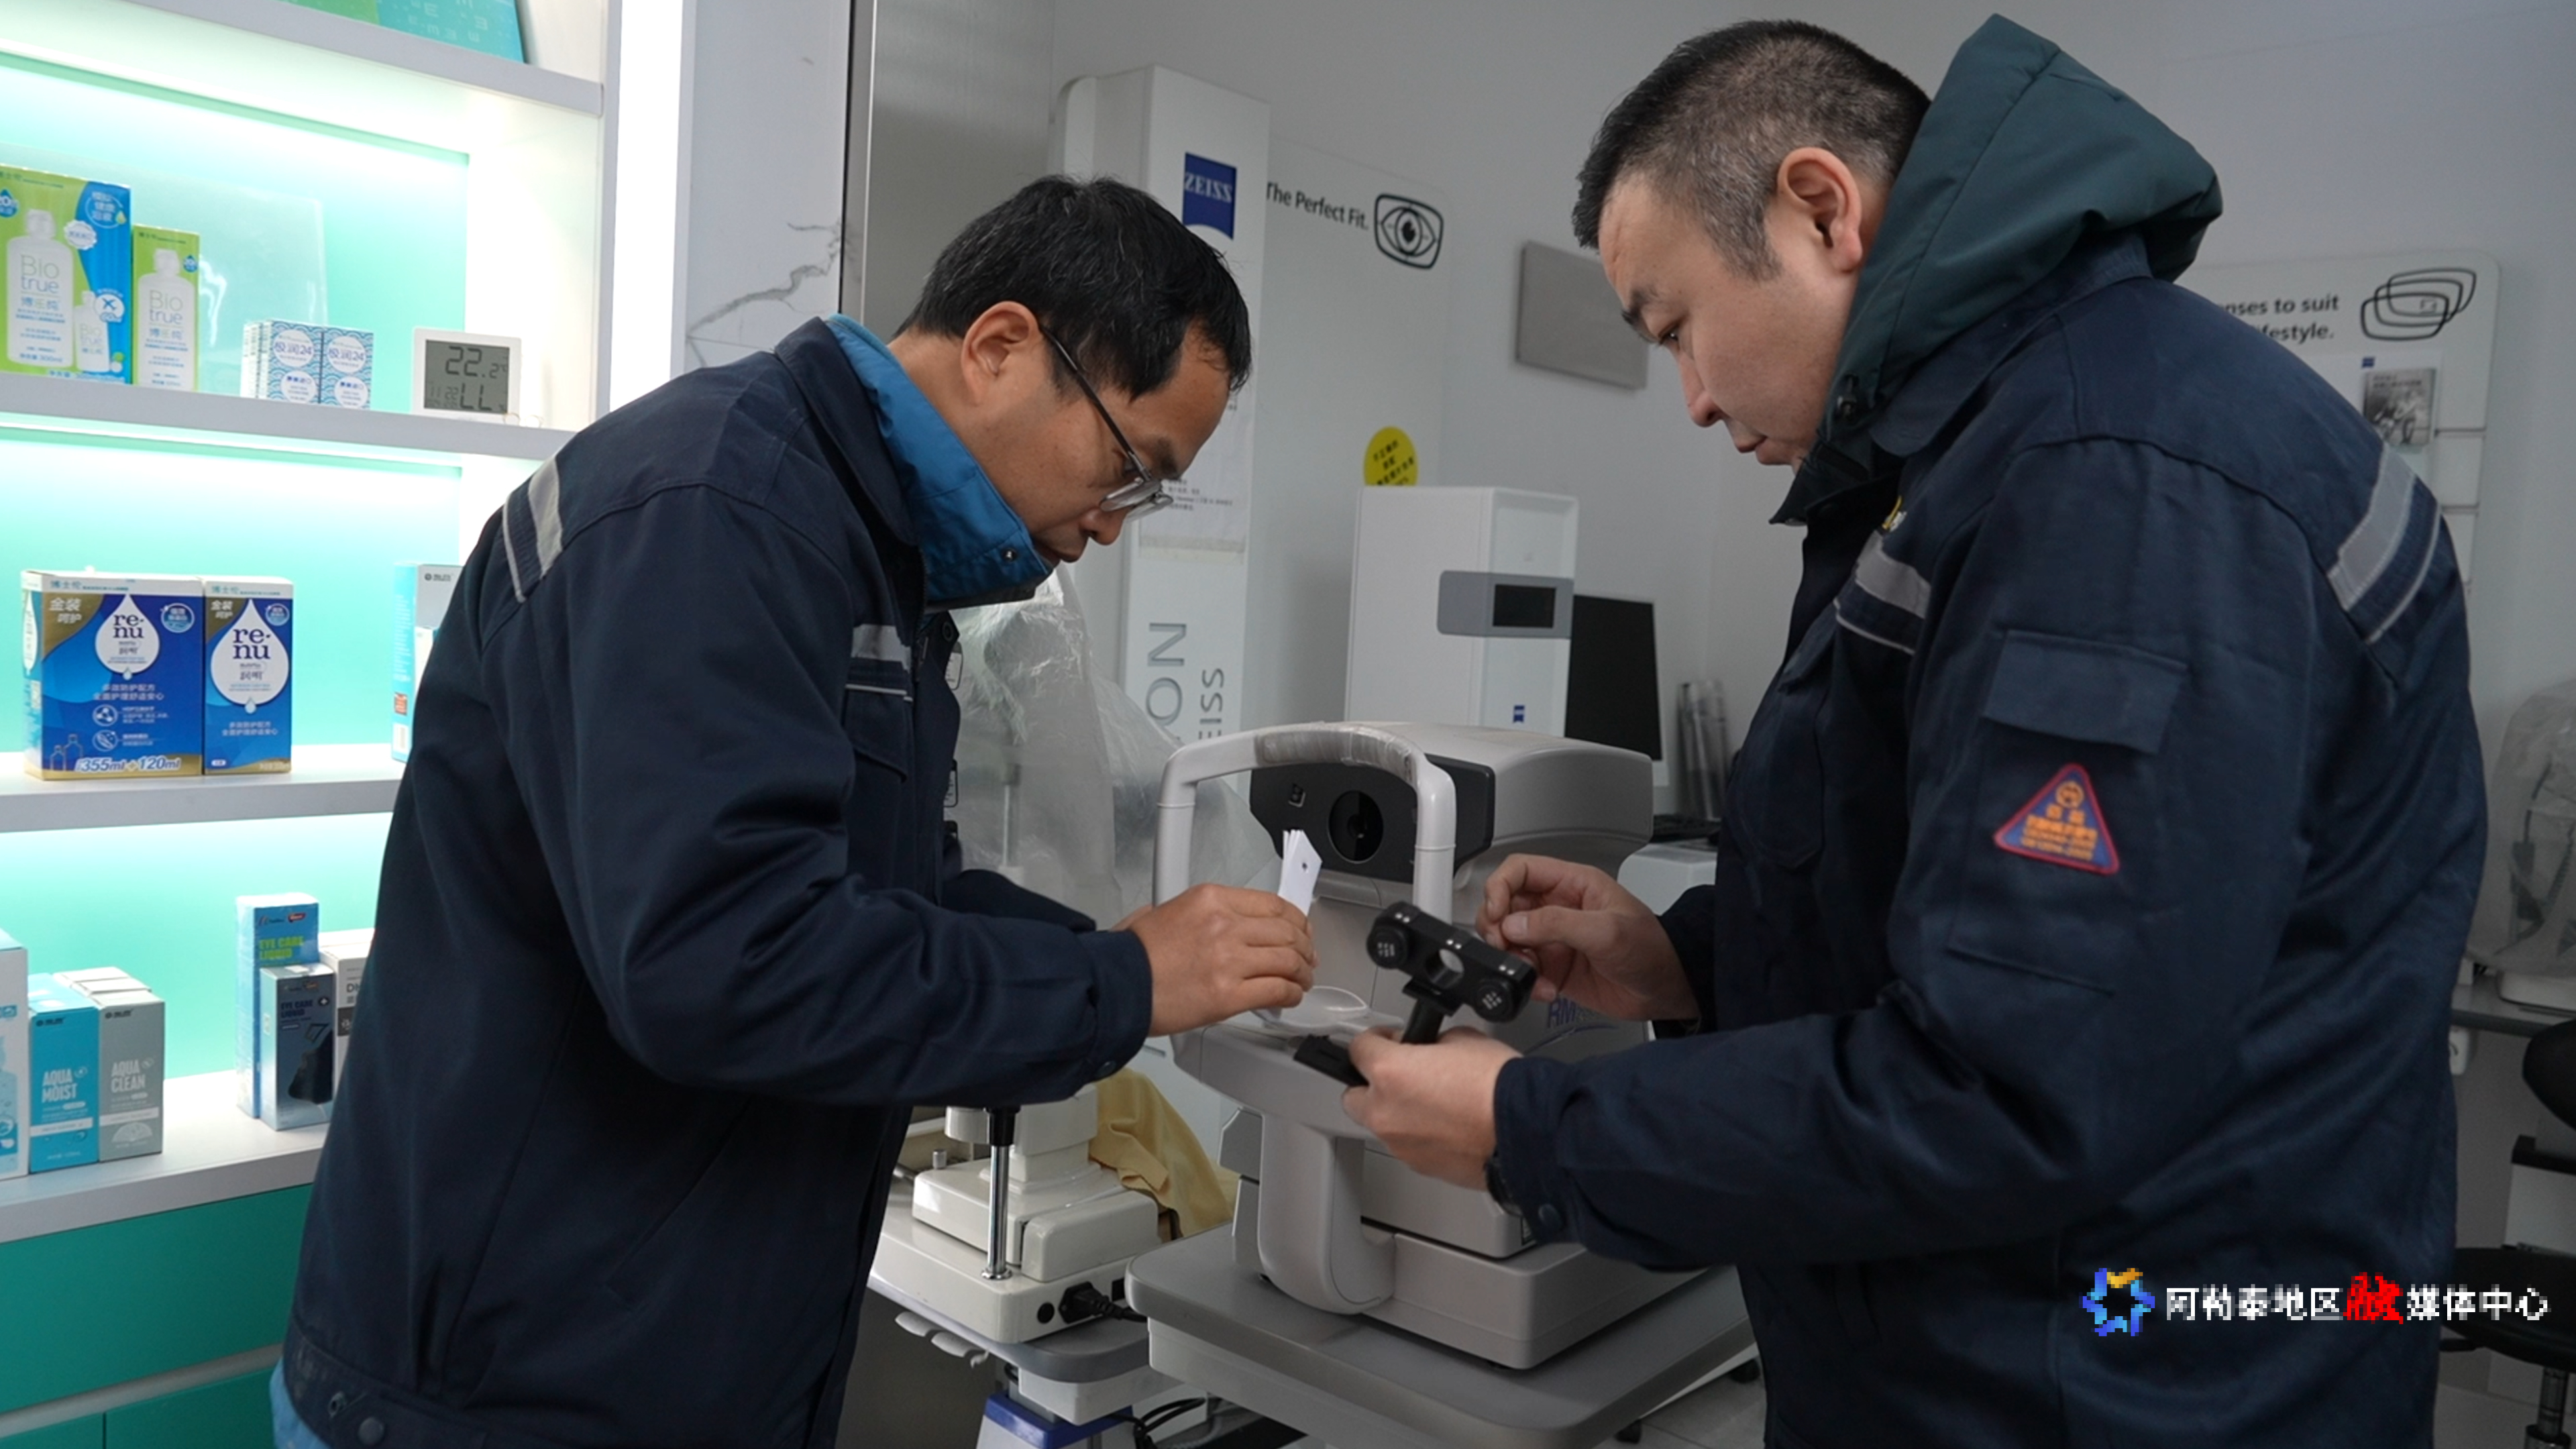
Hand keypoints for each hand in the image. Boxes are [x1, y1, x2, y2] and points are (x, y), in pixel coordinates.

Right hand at [1126, 884, 1314, 1034]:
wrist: (1115, 987)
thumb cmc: (1131, 956)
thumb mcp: (1163, 911)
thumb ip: (1198, 913)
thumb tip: (1215, 922)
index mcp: (1211, 899)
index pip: (1272, 904)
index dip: (1295, 920)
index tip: (1299, 930)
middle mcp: (1225, 924)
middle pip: (1287, 931)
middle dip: (1304, 948)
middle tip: (1306, 959)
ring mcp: (1229, 960)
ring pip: (1289, 961)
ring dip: (1302, 973)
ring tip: (1302, 981)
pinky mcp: (1228, 995)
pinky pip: (1277, 990)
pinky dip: (1290, 994)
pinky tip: (1289, 997)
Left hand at [1342, 1028, 1518, 1189]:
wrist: (1525, 1130)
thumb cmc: (1499, 1087)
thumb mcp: (1462, 1039)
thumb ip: (1430, 1044)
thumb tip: (1426, 1049)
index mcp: (1389, 1072)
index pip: (1358, 1048)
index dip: (1376, 1039)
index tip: (1389, 1040)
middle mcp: (1386, 1112)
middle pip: (1354, 1095)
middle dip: (1372, 1083)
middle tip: (1401, 1074)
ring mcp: (1400, 1144)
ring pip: (1381, 1123)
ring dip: (1397, 1110)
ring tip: (1433, 1101)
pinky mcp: (1420, 1166)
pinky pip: (1406, 1144)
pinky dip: (1418, 1134)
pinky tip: (1447, 1124)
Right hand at [1476, 854, 1693, 1021]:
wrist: (1667, 989)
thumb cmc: (1652, 949)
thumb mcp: (1606, 931)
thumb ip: (1557, 924)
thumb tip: (1514, 924)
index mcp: (1572, 884)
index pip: (1519, 870)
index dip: (1499, 887)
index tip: (1496, 913)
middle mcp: (1558, 908)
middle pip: (1505, 905)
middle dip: (1497, 928)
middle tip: (1504, 946)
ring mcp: (1554, 939)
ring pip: (1508, 940)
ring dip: (1510, 959)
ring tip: (1530, 972)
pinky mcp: (1553, 967)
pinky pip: (1523, 970)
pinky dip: (1526, 982)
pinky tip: (1546, 989)